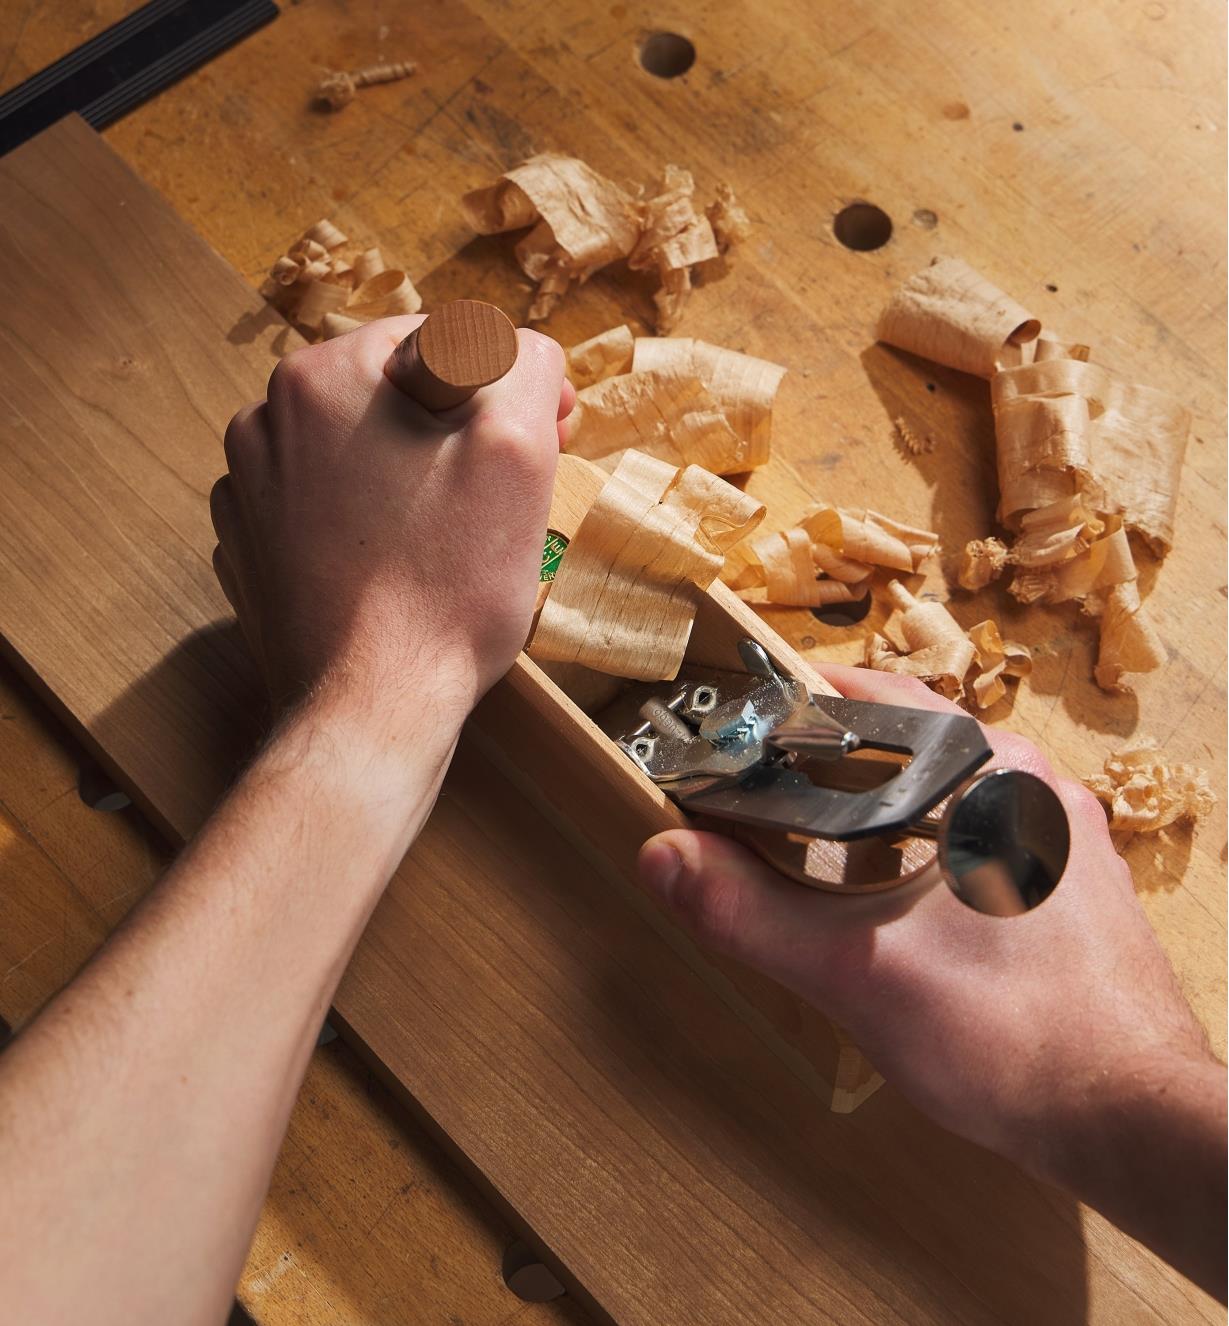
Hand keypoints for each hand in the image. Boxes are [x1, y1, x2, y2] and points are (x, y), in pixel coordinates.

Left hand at [211, 316, 574, 728]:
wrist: (371, 707)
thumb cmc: (449, 585)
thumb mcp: (519, 452)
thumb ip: (523, 367)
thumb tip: (517, 349)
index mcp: (324, 376)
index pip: (438, 342)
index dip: (502, 389)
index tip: (546, 440)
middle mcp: (264, 419)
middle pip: (389, 397)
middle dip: (452, 432)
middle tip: (503, 495)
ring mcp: (245, 489)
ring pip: (353, 452)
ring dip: (405, 476)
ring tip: (449, 538)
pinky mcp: (247, 549)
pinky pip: (319, 508)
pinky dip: (360, 523)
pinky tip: (397, 566)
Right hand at [638, 665, 1217, 1171]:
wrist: (1132, 1122)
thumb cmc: (1016, 1039)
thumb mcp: (855, 970)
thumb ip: (749, 911)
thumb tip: (665, 857)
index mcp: (993, 774)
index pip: (878, 698)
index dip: (799, 708)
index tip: (742, 727)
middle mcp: (1034, 789)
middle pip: (906, 743)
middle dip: (829, 762)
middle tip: (761, 789)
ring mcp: (1057, 838)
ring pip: (940, 795)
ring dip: (874, 810)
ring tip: (808, 845)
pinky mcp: (1065, 887)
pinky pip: (971, 838)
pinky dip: (915, 850)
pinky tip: (883, 900)